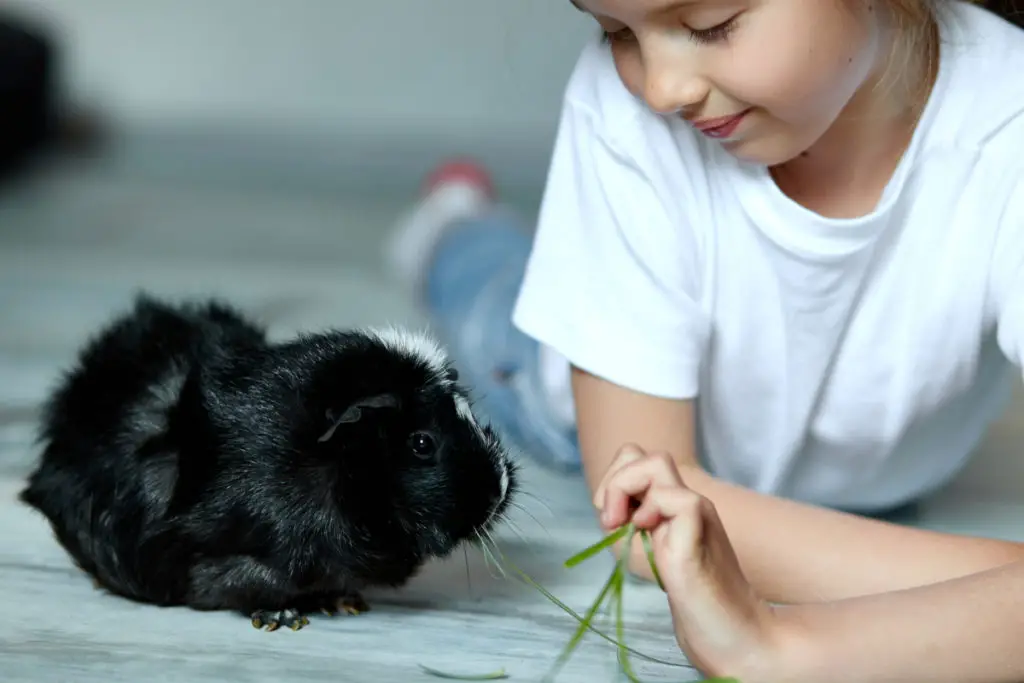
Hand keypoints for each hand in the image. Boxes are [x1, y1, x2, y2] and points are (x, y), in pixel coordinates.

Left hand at [593, 445, 791, 679]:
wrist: (728, 628)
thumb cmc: (688, 594)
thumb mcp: (644, 550)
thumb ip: (626, 521)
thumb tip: (607, 501)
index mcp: (671, 502)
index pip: (634, 459)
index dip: (614, 480)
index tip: (610, 518)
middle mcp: (685, 498)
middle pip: (641, 452)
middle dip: (614, 480)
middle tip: (612, 519)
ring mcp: (696, 510)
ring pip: (656, 461)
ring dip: (625, 487)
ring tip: (625, 525)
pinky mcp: (699, 529)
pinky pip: (675, 497)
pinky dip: (650, 510)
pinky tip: (647, 535)